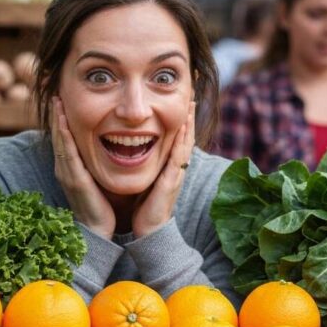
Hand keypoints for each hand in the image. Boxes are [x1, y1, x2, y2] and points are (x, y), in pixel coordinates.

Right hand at [51, 96, 115, 238]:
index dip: (61, 118)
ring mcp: (66, 173)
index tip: (62, 98)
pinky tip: (62, 120)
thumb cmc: (100, 207)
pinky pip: (66, 152)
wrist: (98, 232)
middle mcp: (64, 168)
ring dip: (57, 119)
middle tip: (55, 91)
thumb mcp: (96, 180)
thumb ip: (95, 165)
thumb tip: (104, 149)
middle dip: (56, 113)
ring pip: (59, 140)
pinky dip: (63, 134)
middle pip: (58, 135)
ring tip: (57, 99)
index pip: (64, 137)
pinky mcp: (73, 178)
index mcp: (71, 167)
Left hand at [132, 100, 195, 237]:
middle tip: (192, 94)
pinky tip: (183, 126)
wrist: (149, 232)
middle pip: (186, 136)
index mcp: (169, 168)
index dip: (182, 120)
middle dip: (189, 115)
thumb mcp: (147, 182)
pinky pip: (179, 156)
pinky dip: (183, 140)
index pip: (177, 138)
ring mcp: (176, 174)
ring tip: (191, 103)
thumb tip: (134, 152)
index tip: (183, 101)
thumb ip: (145, 167)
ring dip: (189, 122)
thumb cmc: (145, 209)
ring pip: (186, 143)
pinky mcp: (171, 181)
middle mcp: (176, 168)